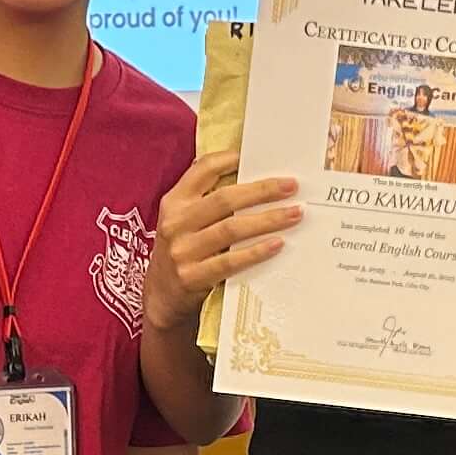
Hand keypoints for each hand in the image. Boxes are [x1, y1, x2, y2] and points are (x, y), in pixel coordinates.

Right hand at [147, 152, 298, 328]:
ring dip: (267, 220)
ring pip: (231, 229)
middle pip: (224, 199)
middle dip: (262, 190)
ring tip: (294, 214)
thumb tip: (252, 177)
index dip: (229, 160)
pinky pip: (230, 261)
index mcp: (174, 202)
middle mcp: (176, 223)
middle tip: (291, 186)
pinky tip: (277, 244)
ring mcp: (183, 251)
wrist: (161, 296)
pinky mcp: (192, 277)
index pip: (202, 170)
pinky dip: (256, 252)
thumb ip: (207, 200)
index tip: (258, 157)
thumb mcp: (183, 220)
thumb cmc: (183, 251)